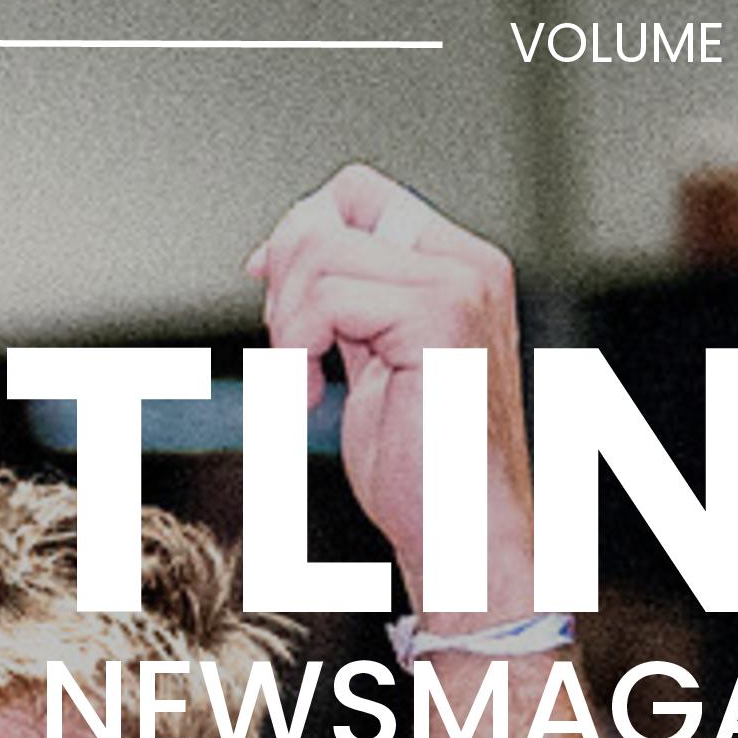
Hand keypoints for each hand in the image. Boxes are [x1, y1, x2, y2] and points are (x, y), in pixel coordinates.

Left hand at [249, 164, 527, 610]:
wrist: (467, 543)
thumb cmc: (423, 476)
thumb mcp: (372, 368)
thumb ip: (342, 307)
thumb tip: (273, 254)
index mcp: (456, 267)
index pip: (357, 194)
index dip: (299, 231)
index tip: (269, 295)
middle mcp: (467, 262)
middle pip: (332, 210)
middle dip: (285, 279)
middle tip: (289, 358)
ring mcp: (459, 284)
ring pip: (321, 252)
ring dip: (286, 325)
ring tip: (300, 387)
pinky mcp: (440, 316)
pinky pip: (327, 298)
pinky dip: (297, 350)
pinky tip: (312, 404)